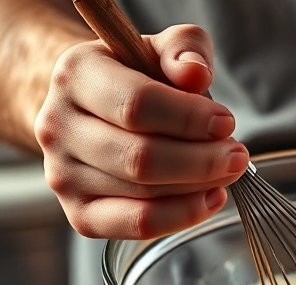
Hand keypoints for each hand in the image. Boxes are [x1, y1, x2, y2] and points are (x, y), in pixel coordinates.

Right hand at [34, 25, 246, 238]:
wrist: (92, 109)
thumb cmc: (134, 77)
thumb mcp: (160, 48)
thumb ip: (184, 49)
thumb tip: (195, 74)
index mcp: (75, 74)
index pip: (137, 104)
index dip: (190, 118)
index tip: (226, 122)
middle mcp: (58, 126)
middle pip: (140, 158)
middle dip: (202, 160)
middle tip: (236, 155)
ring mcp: (63, 175)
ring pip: (143, 195)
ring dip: (198, 187)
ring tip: (226, 172)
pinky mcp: (79, 213)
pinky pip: (136, 226)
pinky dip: (181, 216)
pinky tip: (209, 198)